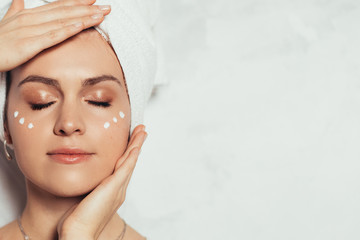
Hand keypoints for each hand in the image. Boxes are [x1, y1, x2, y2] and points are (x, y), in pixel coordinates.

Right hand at [0, 0, 110, 71]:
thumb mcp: (7, 22)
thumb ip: (16, 11)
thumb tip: (20, 0)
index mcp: (29, 14)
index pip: (58, 6)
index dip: (77, 3)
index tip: (93, 0)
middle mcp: (32, 19)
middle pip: (64, 11)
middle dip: (87, 8)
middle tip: (106, 7)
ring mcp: (30, 30)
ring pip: (62, 21)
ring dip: (83, 17)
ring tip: (100, 14)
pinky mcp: (29, 44)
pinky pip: (53, 36)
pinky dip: (68, 30)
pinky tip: (81, 25)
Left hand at [58, 125, 147, 239]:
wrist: (79, 234)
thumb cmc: (78, 222)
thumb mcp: (84, 199)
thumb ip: (89, 188)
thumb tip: (83, 179)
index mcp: (113, 192)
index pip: (122, 168)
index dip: (128, 153)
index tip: (131, 142)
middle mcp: (119, 189)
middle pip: (130, 162)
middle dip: (136, 145)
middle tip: (142, 131)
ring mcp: (118, 188)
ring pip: (130, 162)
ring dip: (137, 145)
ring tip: (142, 132)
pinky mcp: (114, 187)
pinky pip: (126, 167)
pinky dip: (132, 155)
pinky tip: (136, 145)